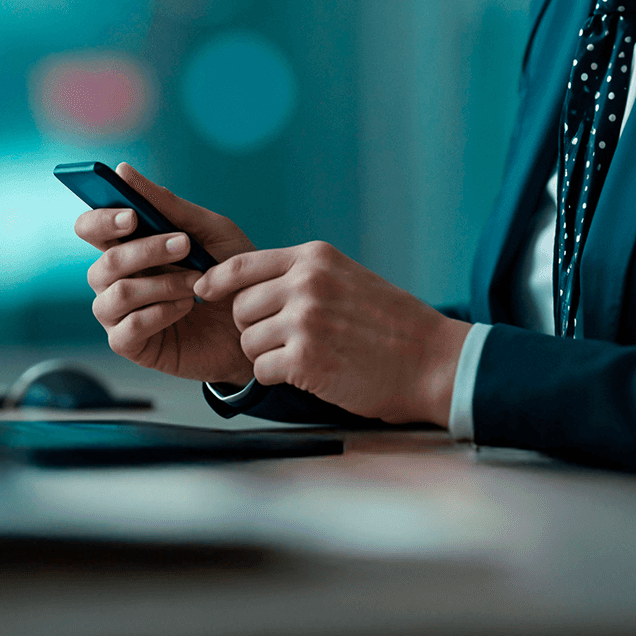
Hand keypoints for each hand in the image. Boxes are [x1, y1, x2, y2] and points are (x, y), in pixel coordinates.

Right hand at [77, 165, 252, 382]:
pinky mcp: (132, 345)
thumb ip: (168, 205)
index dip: (101, 220)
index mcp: (129, 246)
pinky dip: (160, 313)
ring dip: (160, 284)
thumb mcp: (209, 231)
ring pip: (116, 294)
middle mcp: (117, 279)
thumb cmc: (231, 273)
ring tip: (196, 283)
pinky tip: (185, 307)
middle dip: (146, 251)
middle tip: (186, 245)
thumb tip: (123, 170)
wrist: (258, 321)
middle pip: (104, 262)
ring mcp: (121, 314)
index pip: (91, 228)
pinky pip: (128, 329)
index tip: (132, 216)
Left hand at [195, 240, 469, 426]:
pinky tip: (305, 374)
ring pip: (248, 340)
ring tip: (301, 357)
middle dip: (252, 327)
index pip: (243, 264)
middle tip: (283, 340)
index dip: (216, 281)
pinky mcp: (306, 359)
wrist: (432, 360)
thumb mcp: (347, 279)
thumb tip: (251, 286)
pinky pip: (261, 369)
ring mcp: (305, 320)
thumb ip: (302, 277)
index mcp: (315, 258)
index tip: (204, 292)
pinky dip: (276, 377)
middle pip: (240, 306)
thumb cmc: (392, 325)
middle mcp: (306, 283)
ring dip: (265, 355)